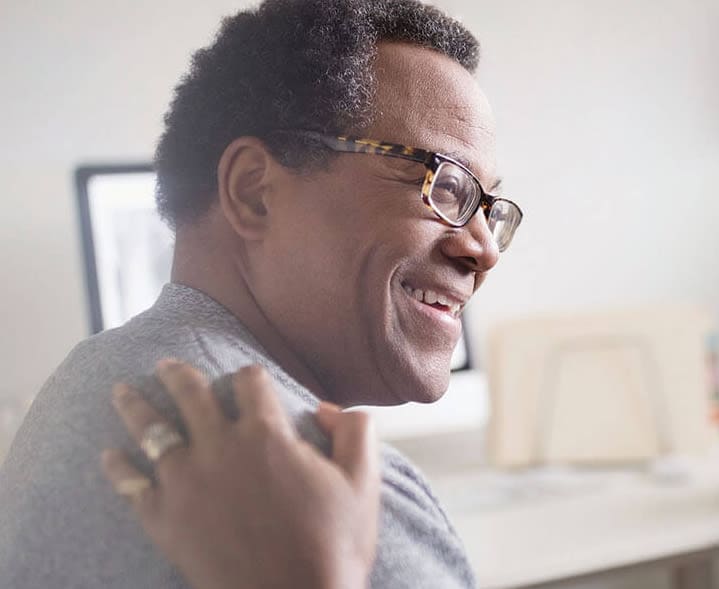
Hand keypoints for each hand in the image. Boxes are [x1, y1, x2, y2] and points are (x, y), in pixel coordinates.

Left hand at [101, 361, 379, 588]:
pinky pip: (132, 485)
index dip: (250, 376)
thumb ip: (355, 432)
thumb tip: (330, 407)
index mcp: (266, 434)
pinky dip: (118, 468)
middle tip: (166, 364)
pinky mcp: (164, 519)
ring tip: (122, 390)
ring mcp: (186, 482)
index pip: (249, 381)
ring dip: (135, 406)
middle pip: (190, 393)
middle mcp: (220, 447)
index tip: (248, 379)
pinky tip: (108, 455)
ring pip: (152, 430)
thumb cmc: (330, 547)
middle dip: (179, 374)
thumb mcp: (362, 483)